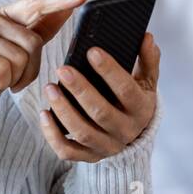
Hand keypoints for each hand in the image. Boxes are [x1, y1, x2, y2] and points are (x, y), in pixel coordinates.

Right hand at [0, 0, 87, 109]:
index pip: (36, 3)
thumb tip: (66, 10)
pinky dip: (0, 82)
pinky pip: (2, 69)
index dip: (60, 1)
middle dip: (29, 69)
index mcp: (4, 15)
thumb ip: (40, 30)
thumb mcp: (18, 51)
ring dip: (13, 78)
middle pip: (33, 43)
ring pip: (19, 59)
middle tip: (12, 77)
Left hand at [38, 33, 160, 162]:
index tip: (92, 51)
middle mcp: (125, 130)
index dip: (109, 71)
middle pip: (101, 112)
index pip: (126, 89)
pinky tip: (44, 114)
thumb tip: (147, 37)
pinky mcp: (89, 156)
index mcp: (140, 109)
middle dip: (80, 90)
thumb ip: (148, 59)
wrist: (133, 135)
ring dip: (64, 110)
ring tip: (50, 88)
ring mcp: (106, 146)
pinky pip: (68, 151)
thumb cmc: (135, 100)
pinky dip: (53, 135)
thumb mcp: (146, 81)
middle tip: (62, 69)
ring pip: (82, 132)